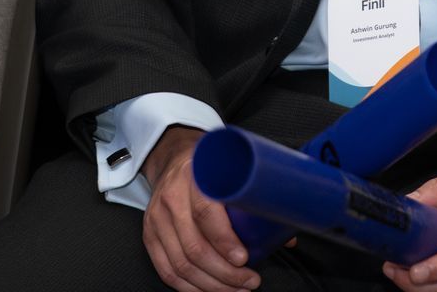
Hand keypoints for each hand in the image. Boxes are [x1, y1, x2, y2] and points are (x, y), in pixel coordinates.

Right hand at [141, 125, 260, 291]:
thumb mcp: (229, 169)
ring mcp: (157, 219)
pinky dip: (189, 288)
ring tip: (236, 289)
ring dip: (212, 285)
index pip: (205, 213)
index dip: (225, 241)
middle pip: (195, 247)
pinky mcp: (150, 235)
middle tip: (249, 281)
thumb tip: (286, 236)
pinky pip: (167, 270)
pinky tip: (210, 290)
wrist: (173, 157)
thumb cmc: (205, 165)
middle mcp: (172, 197)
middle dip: (226, 273)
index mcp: (194, 176)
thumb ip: (255, 198)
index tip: (244, 259)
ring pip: (182, 265)